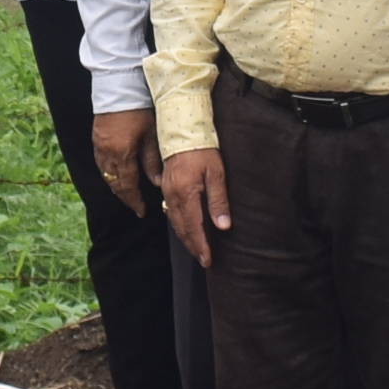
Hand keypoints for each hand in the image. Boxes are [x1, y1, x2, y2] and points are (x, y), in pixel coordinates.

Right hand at [89, 109, 158, 215]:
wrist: (118, 87)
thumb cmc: (139, 109)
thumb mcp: (151, 135)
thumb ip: (152, 161)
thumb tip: (157, 183)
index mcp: (122, 155)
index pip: (128, 186)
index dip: (135, 201)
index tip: (141, 211)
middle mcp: (107, 155)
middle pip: (115, 184)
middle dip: (125, 197)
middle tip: (135, 206)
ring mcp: (99, 147)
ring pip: (106, 176)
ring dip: (116, 187)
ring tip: (127, 194)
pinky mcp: (96, 139)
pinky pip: (101, 165)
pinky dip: (109, 175)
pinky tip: (115, 176)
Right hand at [158, 146, 230, 268]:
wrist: (182, 129)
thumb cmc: (203, 149)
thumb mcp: (217, 174)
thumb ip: (219, 201)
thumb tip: (222, 225)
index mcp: (185, 193)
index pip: (193, 227)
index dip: (200, 245)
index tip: (207, 259)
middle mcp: (173, 195)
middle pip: (181, 228)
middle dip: (192, 246)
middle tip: (203, 259)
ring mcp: (167, 191)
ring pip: (175, 222)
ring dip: (185, 237)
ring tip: (195, 248)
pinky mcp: (166, 186)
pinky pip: (171, 211)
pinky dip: (179, 224)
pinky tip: (185, 227)